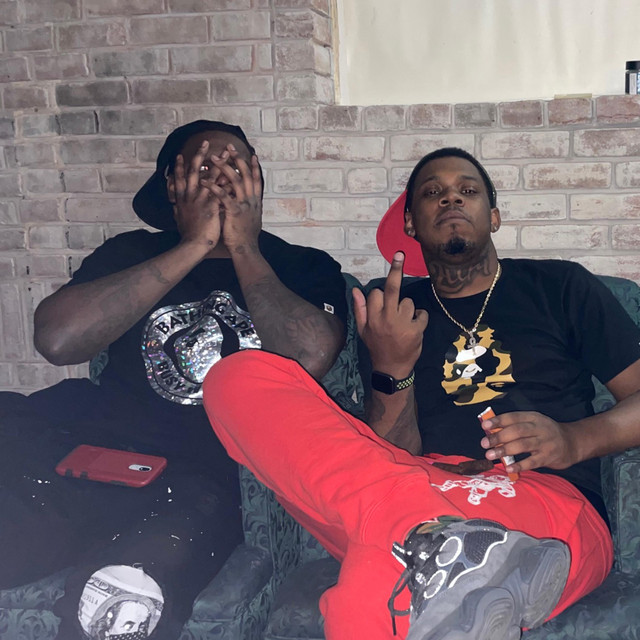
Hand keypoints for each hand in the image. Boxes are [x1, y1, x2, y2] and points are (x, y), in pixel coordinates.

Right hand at [173, 140, 224, 249]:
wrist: (192, 246)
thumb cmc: (187, 235)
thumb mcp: (178, 219)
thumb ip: (177, 210)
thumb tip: (174, 206)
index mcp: (182, 198)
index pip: (180, 178)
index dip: (180, 166)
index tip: (180, 155)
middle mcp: (190, 196)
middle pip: (193, 171)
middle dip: (199, 156)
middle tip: (205, 142)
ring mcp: (200, 200)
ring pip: (210, 177)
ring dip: (219, 164)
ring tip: (227, 153)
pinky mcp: (211, 206)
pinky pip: (222, 191)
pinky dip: (228, 182)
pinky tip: (236, 174)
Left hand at [203, 144, 262, 253]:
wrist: (246, 249)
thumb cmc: (245, 235)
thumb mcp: (251, 218)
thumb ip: (248, 206)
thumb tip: (247, 200)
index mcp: (255, 201)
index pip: (256, 179)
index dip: (253, 166)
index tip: (251, 154)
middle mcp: (251, 200)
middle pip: (245, 174)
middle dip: (237, 159)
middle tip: (229, 146)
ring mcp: (244, 204)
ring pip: (235, 180)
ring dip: (223, 167)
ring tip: (213, 158)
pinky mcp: (234, 211)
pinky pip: (223, 195)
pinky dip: (213, 186)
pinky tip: (204, 180)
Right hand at [352, 251, 427, 378]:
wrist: (392, 368)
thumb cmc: (376, 346)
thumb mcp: (363, 330)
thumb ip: (360, 309)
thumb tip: (355, 289)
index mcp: (373, 318)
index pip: (377, 293)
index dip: (380, 294)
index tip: (383, 297)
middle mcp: (386, 318)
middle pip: (392, 288)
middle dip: (396, 269)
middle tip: (400, 254)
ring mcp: (402, 324)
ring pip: (409, 302)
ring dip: (408, 309)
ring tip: (403, 322)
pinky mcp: (416, 330)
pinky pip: (421, 313)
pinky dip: (420, 318)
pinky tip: (414, 327)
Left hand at [480, 411, 578, 472]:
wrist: (572, 443)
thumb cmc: (545, 432)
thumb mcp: (533, 423)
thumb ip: (515, 425)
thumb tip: (491, 430)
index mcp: (533, 417)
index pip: (513, 417)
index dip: (498, 421)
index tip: (484, 425)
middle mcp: (539, 428)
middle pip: (517, 431)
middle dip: (498, 437)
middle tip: (484, 443)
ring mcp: (545, 443)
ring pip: (522, 446)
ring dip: (504, 450)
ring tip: (490, 454)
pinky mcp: (548, 457)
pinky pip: (532, 462)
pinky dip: (519, 465)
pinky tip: (508, 468)